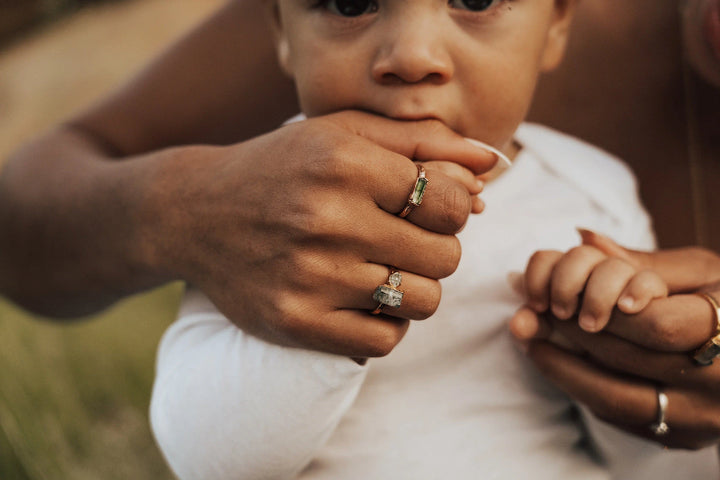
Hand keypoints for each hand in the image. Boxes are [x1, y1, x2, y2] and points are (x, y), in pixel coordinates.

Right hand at [145, 110, 497, 357]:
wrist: (194, 214)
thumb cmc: (283, 168)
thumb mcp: (345, 133)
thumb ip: (423, 141)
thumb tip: (492, 167)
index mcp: (345, 162)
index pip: (453, 202)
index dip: (451, 208)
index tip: (424, 207)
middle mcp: (326, 218)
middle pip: (446, 257)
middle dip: (435, 249)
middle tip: (400, 238)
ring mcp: (309, 276)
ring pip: (423, 302)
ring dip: (414, 288)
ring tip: (381, 268)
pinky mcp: (295, 322)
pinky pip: (385, 342)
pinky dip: (386, 324)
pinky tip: (362, 299)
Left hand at [511, 231, 719, 448]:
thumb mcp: (700, 273)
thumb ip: (643, 260)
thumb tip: (582, 238)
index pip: (656, 326)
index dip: (605, 310)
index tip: (566, 300)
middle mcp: (718, 384)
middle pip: (627, 360)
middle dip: (570, 332)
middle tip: (530, 313)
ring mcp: (699, 418)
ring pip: (615, 398)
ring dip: (561, 366)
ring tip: (529, 338)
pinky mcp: (678, 437)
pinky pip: (618, 418)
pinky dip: (579, 387)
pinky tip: (555, 362)